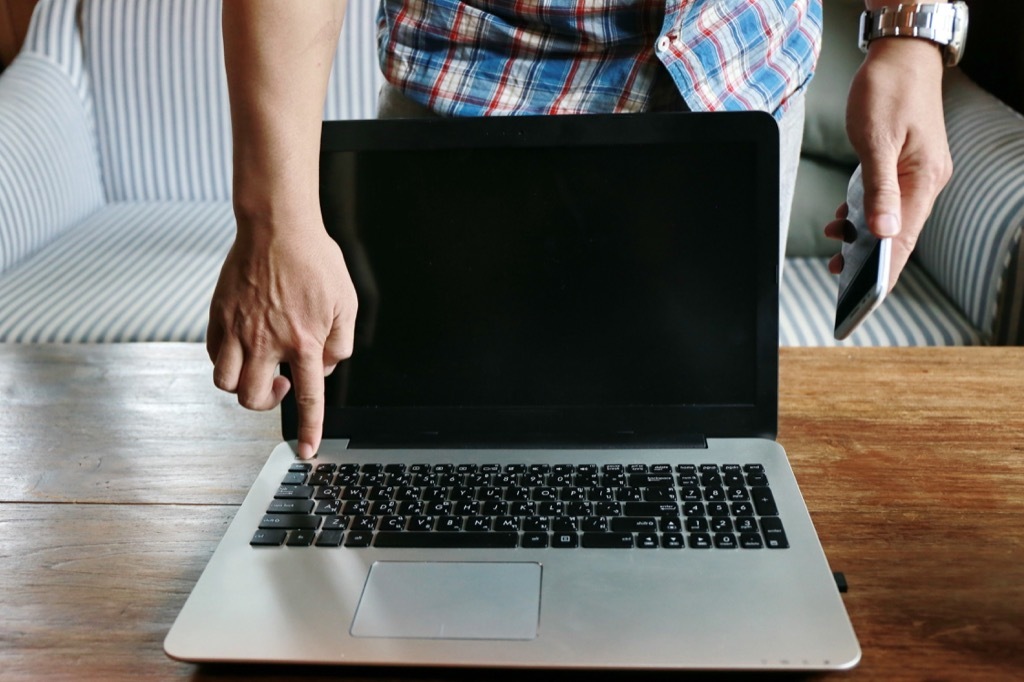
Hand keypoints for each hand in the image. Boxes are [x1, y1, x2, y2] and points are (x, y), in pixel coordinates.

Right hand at [207, 218, 356, 458]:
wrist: (277, 226)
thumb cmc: (315, 260)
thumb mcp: (347, 303)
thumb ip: (340, 343)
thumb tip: (324, 368)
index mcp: (304, 340)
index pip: (309, 397)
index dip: (308, 428)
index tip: (305, 451)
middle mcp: (267, 341)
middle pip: (252, 398)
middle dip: (266, 401)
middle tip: (280, 383)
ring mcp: (238, 328)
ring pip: (225, 382)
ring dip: (241, 385)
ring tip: (257, 367)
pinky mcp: (218, 315)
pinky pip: (212, 354)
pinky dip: (224, 360)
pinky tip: (241, 346)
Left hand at [828, 37, 952, 289]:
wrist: (900, 56)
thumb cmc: (889, 90)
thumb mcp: (877, 141)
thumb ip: (879, 188)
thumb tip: (882, 232)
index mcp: (924, 180)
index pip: (904, 238)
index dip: (886, 272)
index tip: (867, 299)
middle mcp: (924, 182)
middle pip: (897, 234)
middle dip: (870, 262)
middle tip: (839, 279)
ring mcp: (913, 175)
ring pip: (887, 220)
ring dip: (861, 240)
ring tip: (835, 257)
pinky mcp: (899, 167)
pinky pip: (881, 201)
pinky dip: (859, 215)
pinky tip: (838, 223)